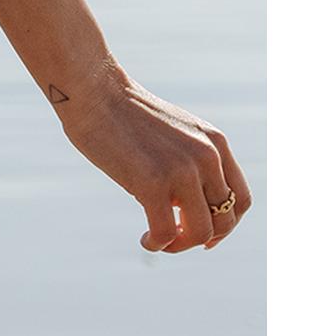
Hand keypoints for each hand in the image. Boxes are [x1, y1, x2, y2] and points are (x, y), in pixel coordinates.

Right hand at [56, 67, 252, 252]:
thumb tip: (181, 206)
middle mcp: (207, 156)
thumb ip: (188, 163)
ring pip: (201, 232)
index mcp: (215, 143)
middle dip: (202, 238)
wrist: (93, 90)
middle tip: (176, 240)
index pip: (241, 199)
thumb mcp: (174, 134)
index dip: (226, 225)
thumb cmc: (123, 113)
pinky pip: (167, 232)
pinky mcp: (153, 182)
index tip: (205, 236)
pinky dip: (158, 244)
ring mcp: (182, 169)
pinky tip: (145, 240)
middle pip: (225, 220)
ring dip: (181, 245)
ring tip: (158, 241)